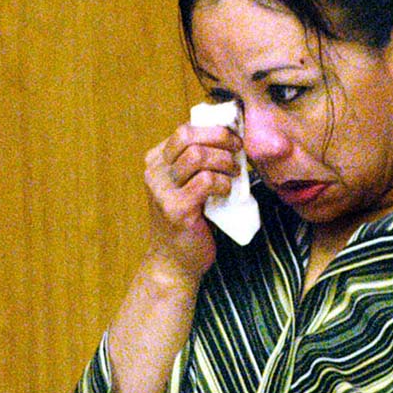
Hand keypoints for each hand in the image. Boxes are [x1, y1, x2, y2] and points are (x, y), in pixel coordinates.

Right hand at [141, 122, 241, 284]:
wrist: (174, 263)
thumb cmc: (188, 221)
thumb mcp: (187, 184)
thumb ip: (198, 162)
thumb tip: (230, 135)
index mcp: (156, 162)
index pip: (185, 130)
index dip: (214, 129)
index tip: (233, 139)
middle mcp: (154, 173)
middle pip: (188, 136)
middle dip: (220, 138)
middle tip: (238, 150)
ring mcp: (162, 191)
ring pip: (198, 155)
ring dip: (223, 161)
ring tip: (232, 174)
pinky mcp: (176, 209)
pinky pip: (205, 181)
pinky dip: (222, 183)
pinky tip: (226, 193)